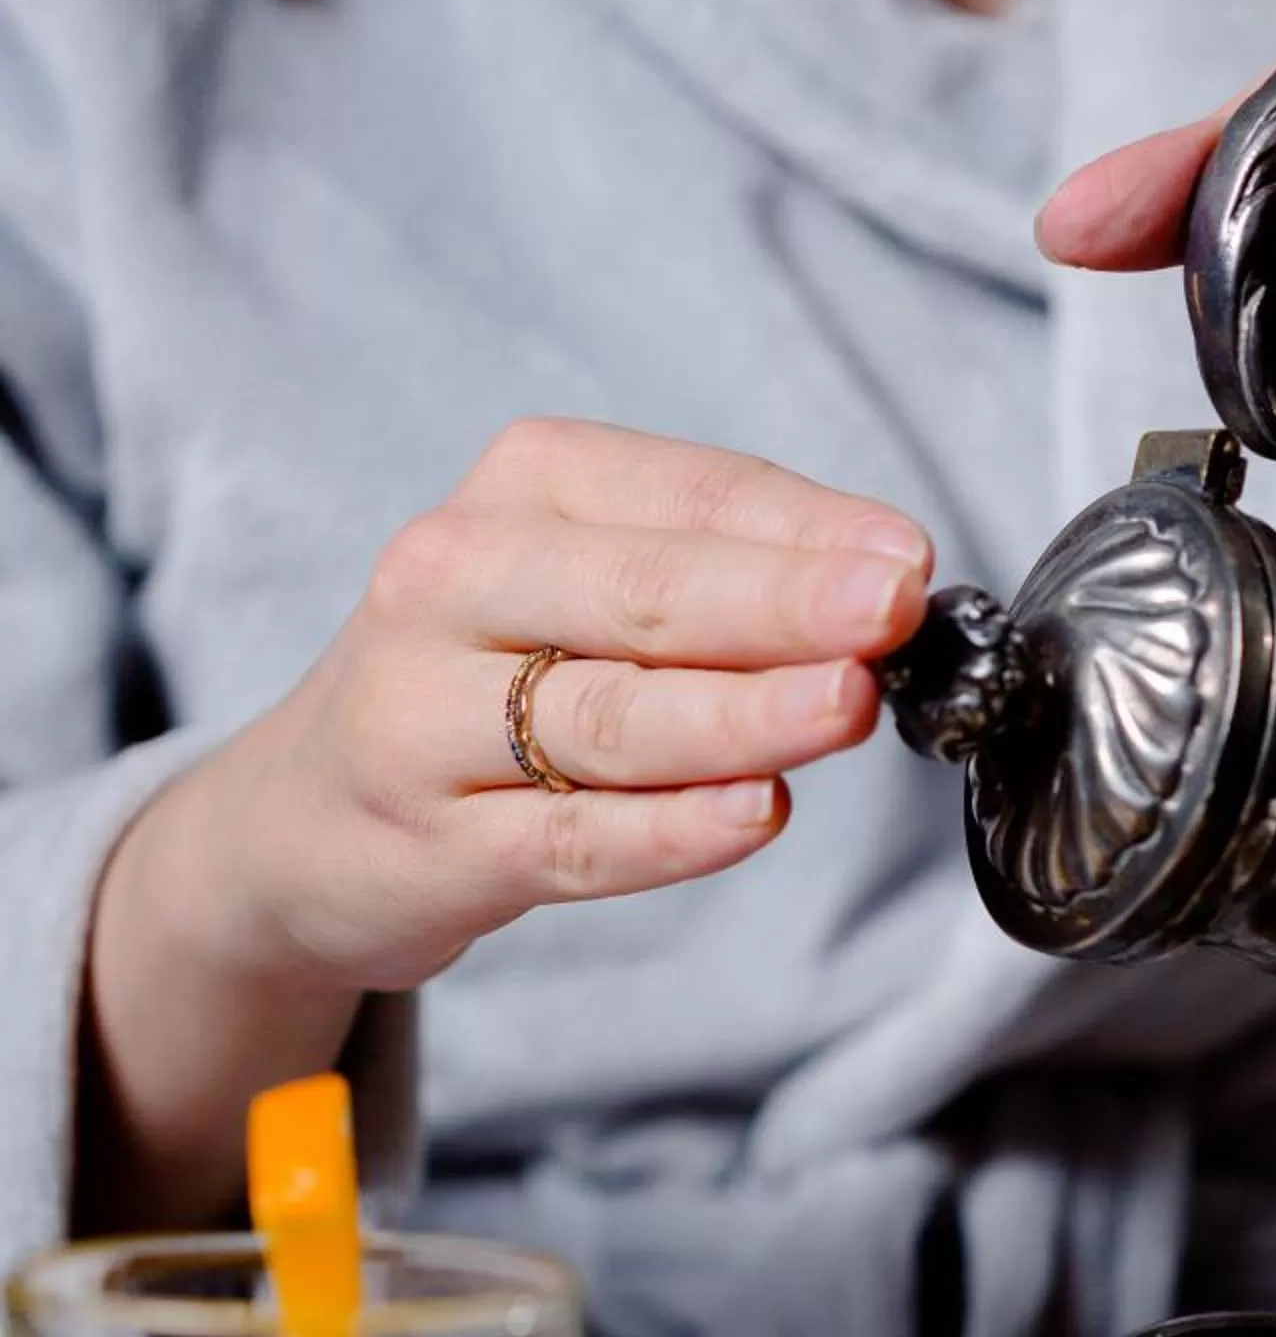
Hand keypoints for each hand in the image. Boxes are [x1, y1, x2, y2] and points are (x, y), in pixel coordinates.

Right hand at [180, 417, 933, 992]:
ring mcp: (428, 719)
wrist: (305, 818)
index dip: (803, 528)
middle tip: (890, 611)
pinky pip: (572, 840)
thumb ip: (721, 580)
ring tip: (846, 706)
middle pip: (642, 594)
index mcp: (518, 492)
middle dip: (779, 601)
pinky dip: (670, 831)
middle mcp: (453, 585)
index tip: (908, 559)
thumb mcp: (583, 587)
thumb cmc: (485, 684)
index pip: (684, 497)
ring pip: (610, 718)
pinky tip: (755, 814)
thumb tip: (885, 590)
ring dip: (741, 712)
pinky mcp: (435, 845)